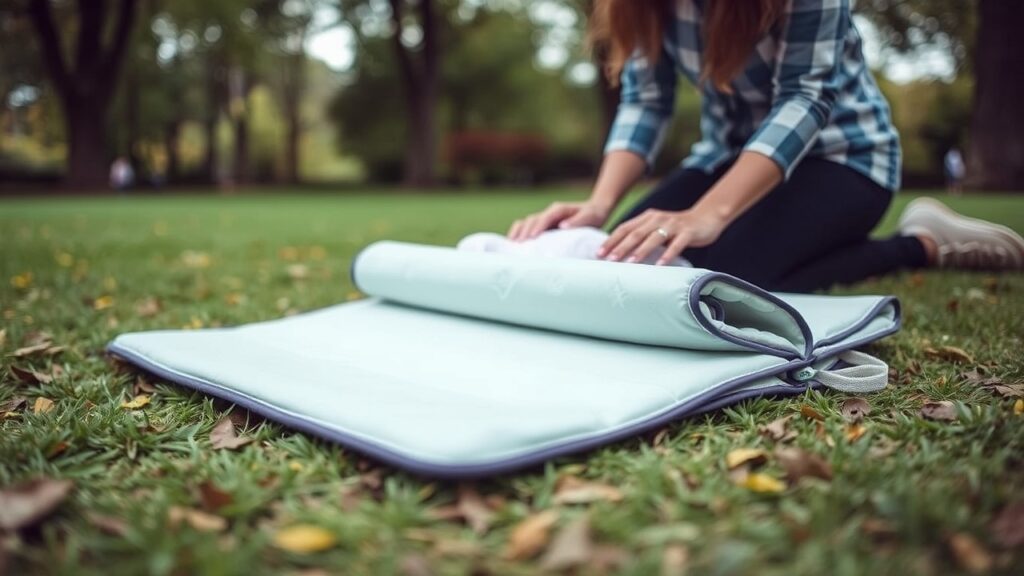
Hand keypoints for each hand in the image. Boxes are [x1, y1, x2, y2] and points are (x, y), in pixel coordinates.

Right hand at [508, 201, 610, 241]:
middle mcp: (549, 212)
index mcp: (559, 209)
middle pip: (532, 219)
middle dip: (524, 231)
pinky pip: (527, 226)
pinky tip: (513, 243)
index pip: (545, 216)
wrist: (594, 211)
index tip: (532, 237)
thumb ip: (578, 221)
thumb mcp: (590, 217)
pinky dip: (519, 233)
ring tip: (512, 245)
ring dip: (519, 232)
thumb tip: (562, 226)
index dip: (538, 226)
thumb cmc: (593, 215)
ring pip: (527, 222)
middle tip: (518, 245)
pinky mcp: (543, 225)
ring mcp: (545, 218)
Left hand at [598, 208, 725, 264]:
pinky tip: (660, 265)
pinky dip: (668, 254)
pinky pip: (676, 244)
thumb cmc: (677, 228)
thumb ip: (641, 236)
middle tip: (609, 260)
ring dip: (641, 251)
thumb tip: (619, 252)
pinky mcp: (687, 232)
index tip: (599, 253)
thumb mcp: (656, 228)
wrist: (706, 217)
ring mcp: (673, 225)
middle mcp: (657, 219)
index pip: (625, 228)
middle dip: (621, 247)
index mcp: (647, 217)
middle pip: (636, 233)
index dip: (611, 240)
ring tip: (631, 263)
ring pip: (654, 238)